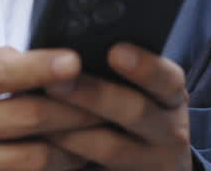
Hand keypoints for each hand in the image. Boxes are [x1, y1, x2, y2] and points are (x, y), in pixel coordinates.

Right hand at [0, 47, 99, 170]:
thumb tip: (48, 61)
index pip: (2, 72)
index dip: (42, 67)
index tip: (75, 62)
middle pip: (30, 117)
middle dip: (77, 110)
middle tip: (110, 102)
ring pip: (37, 158)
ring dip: (75, 147)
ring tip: (98, 134)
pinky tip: (73, 160)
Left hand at [43, 44, 192, 170]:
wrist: (152, 166)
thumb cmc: (132, 116)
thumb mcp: (139, 93)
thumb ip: (114, 73)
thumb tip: (69, 51)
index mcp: (170, 96)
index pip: (166, 78)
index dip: (143, 66)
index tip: (115, 51)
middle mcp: (170, 129)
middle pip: (135, 111)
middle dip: (93, 95)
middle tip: (55, 83)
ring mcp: (155, 162)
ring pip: (111, 148)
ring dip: (72, 133)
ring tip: (39, 119)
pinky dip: (70, 162)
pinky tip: (47, 150)